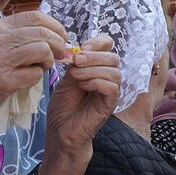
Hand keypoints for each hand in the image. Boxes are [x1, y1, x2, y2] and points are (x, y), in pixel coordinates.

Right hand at [0, 11, 67, 118]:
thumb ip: (14, 36)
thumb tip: (50, 34)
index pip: (36, 17)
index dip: (55, 26)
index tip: (61, 37)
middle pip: (43, 32)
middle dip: (59, 44)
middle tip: (60, 54)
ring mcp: (1, 60)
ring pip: (43, 50)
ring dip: (49, 60)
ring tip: (42, 66)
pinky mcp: (4, 81)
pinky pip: (35, 74)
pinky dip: (36, 77)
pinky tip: (26, 79)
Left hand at [45, 34, 120, 152]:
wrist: (61, 132)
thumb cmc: (63, 107)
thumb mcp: (66, 80)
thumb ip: (75, 64)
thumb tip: (78, 50)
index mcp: (97, 68)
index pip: (108, 46)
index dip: (97, 43)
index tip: (81, 48)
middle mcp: (107, 78)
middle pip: (113, 57)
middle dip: (94, 56)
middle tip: (76, 61)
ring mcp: (111, 92)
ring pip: (114, 72)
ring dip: (93, 69)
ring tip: (75, 76)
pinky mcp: (110, 105)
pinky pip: (113, 87)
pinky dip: (97, 82)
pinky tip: (83, 86)